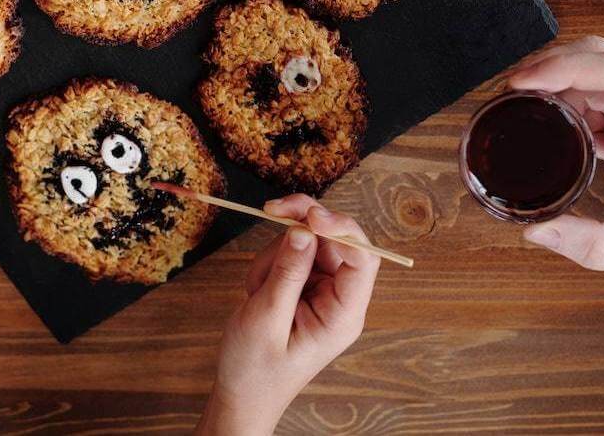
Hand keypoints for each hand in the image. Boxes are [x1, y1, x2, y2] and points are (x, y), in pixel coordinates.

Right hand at [196, 196, 379, 435]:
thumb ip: (287, 272)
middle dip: (303, 224)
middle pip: (336, 240)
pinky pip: (292, 254)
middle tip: (271, 208)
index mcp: (344, 315)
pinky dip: (269, 263)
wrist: (242, 394)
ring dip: (276, 253)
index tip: (310, 215)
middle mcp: (340, 299)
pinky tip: (256, 291)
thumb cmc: (255, 369)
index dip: (341, 229)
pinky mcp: (305, 286)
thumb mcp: (265, 318)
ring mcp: (323, 291)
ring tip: (256, 289)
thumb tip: (304, 229)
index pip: (361, 259)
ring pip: (309, 242)